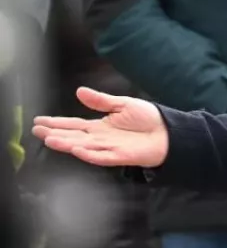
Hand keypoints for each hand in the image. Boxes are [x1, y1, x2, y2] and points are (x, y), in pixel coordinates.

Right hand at [32, 87, 168, 167]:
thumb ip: (101, 101)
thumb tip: (79, 91)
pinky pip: (100, 156)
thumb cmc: (148, 119)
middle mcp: (100, 139)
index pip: (74, 125)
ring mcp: (108, 148)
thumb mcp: (123, 104)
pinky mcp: (119, 156)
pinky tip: (76, 149)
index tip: (39, 121)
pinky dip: (88, 154)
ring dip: (65, 144)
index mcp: (100, 126)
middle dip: (54, 133)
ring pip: (82, 147)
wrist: (169, 132)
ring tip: (49, 139)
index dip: (57, 123)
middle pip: (73, 136)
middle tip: (36, 130)